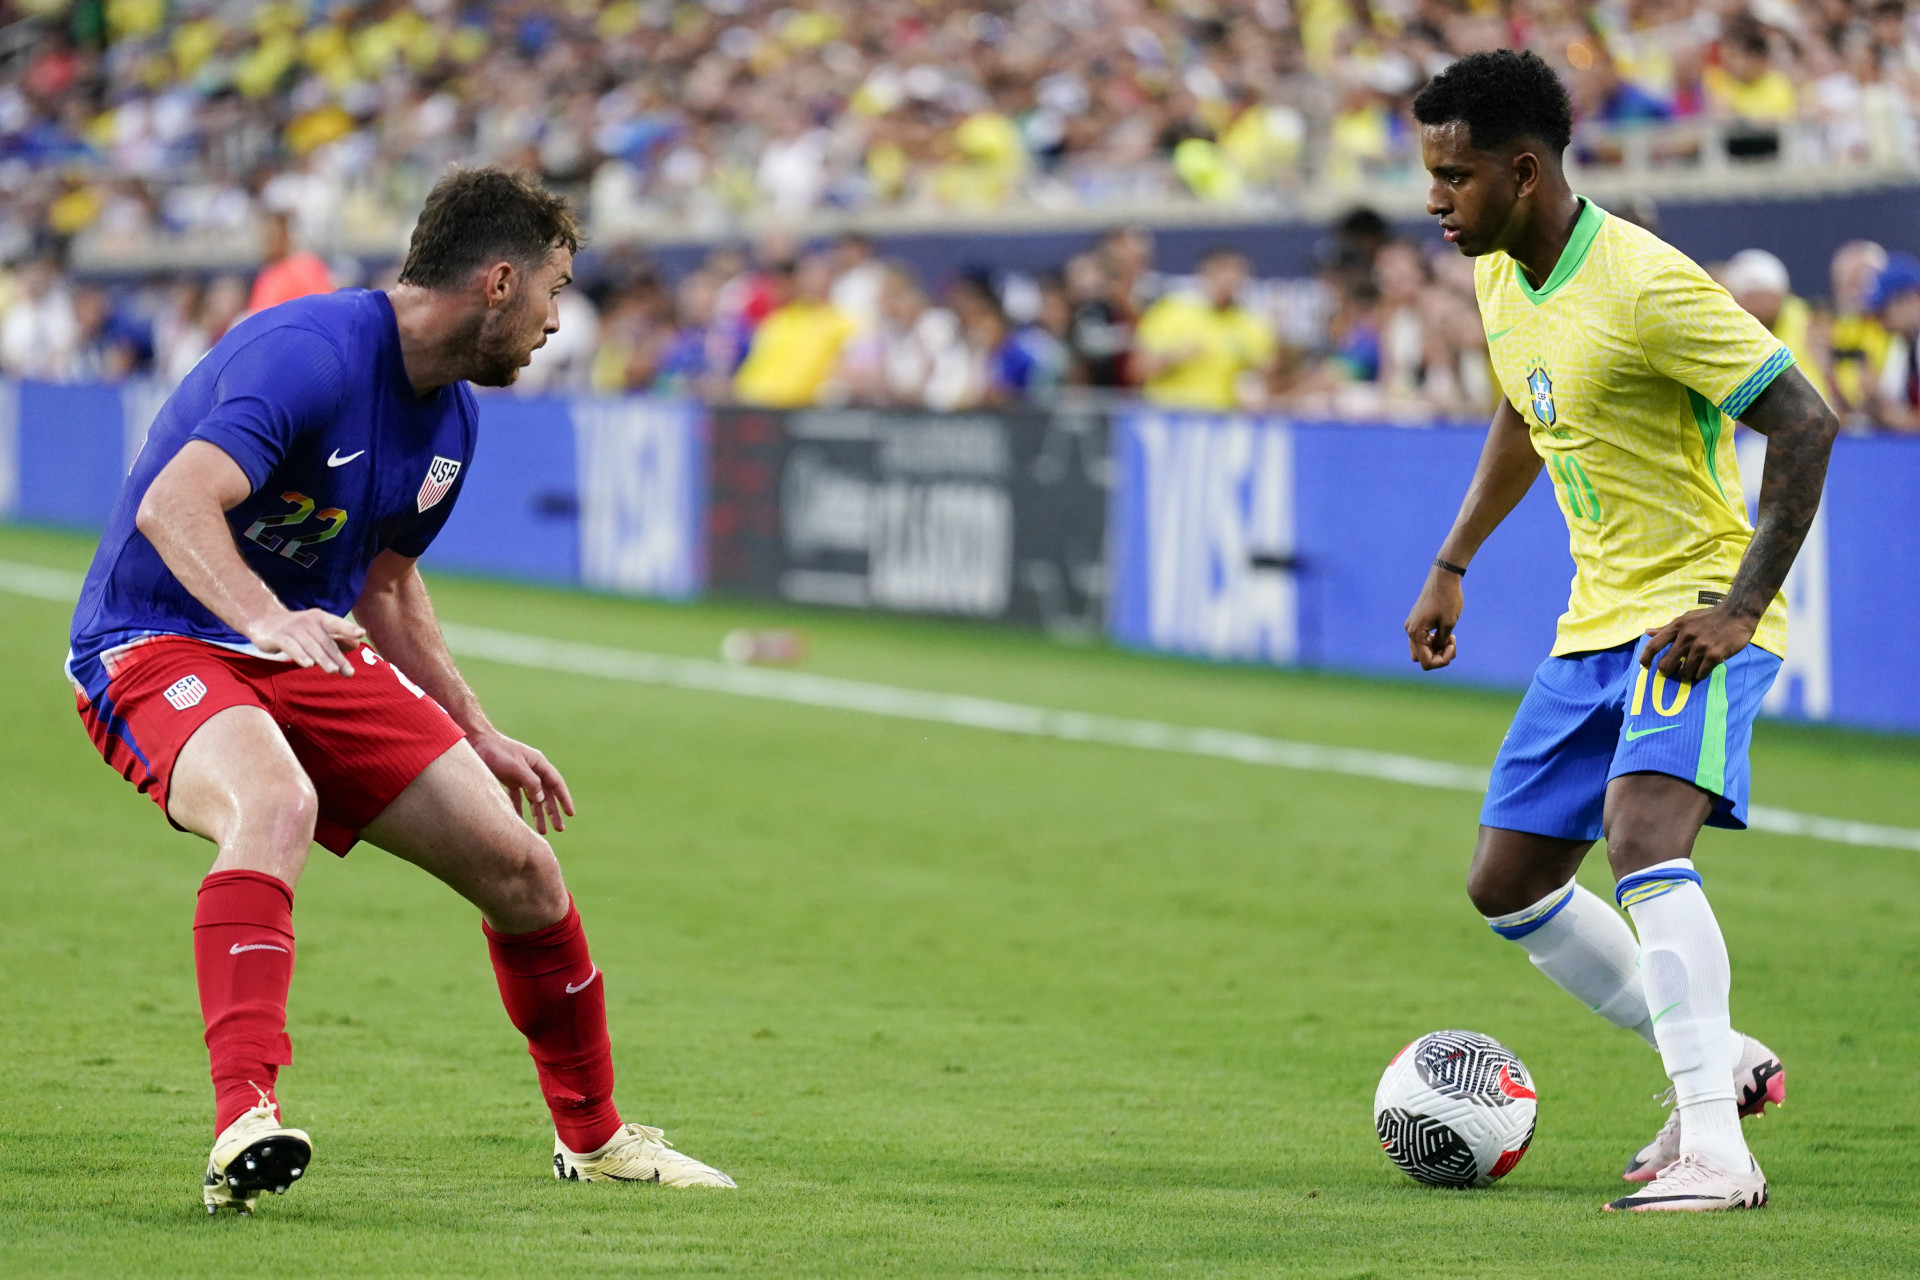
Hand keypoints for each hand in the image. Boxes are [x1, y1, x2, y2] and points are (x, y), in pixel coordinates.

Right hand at [246, 608, 364, 675]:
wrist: (263, 620)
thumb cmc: (296, 629)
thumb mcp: (316, 631)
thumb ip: (335, 638)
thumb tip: (355, 645)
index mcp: (320, 618)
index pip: (336, 624)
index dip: (348, 628)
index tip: (361, 634)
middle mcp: (307, 621)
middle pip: (325, 641)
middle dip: (338, 657)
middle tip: (349, 672)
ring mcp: (292, 628)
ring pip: (310, 645)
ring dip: (322, 658)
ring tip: (333, 671)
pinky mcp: (278, 636)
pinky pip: (291, 647)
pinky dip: (300, 655)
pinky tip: (309, 665)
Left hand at [470, 729, 574, 834]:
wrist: (474, 741)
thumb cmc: (496, 751)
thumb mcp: (516, 767)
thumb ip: (531, 783)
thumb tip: (541, 799)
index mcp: (538, 763)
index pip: (556, 783)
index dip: (564, 799)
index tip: (570, 814)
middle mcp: (531, 770)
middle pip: (546, 794)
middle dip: (553, 812)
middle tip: (559, 829)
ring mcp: (520, 775)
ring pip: (533, 798)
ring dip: (538, 814)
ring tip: (542, 831)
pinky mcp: (508, 779)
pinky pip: (517, 798)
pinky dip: (519, 810)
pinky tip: (519, 822)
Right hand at [1404, 568, 1463, 669]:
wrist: (1444, 577)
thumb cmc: (1448, 599)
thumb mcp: (1449, 624)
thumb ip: (1441, 642)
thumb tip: (1436, 651)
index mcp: (1416, 633)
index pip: (1426, 662)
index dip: (1442, 660)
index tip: (1452, 644)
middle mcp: (1410, 630)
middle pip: (1421, 658)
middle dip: (1438, 656)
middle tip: (1451, 642)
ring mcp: (1411, 625)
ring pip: (1421, 649)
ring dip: (1435, 648)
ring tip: (1450, 636)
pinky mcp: (1416, 620)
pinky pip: (1422, 639)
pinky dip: (1433, 640)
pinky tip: (1444, 631)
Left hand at [1638, 606, 1756, 683]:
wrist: (1737, 613)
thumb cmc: (1709, 616)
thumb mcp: (1686, 618)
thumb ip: (1666, 628)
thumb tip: (1647, 632)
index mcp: (1677, 627)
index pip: (1653, 646)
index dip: (1645, 658)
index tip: (1646, 666)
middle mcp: (1686, 637)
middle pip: (1665, 665)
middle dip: (1668, 672)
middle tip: (1675, 670)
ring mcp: (1700, 647)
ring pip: (1684, 672)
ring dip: (1686, 674)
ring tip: (1692, 669)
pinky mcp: (1714, 655)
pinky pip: (1700, 674)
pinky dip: (1700, 675)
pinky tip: (1703, 669)